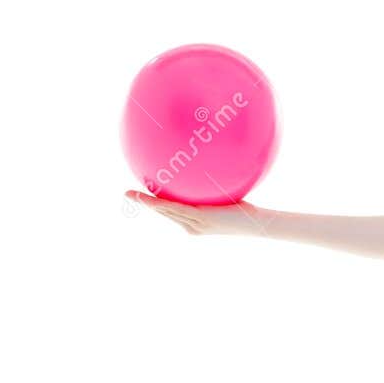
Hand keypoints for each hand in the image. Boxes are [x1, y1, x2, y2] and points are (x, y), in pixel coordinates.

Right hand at [124, 190, 259, 234]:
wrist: (257, 224)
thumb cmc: (249, 210)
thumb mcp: (230, 193)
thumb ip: (219, 181)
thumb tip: (215, 157)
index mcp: (197, 221)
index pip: (173, 211)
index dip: (159, 203)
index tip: (147, 193)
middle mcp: (192, 225)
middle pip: (163, 212)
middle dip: (144, 203)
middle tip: (126, 193)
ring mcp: (195, 224)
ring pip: (164, 212)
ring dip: (145, 204)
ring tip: (127, 194)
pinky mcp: (199, 220)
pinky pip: (175, 209)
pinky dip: (159, 203)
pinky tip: (148, 196)